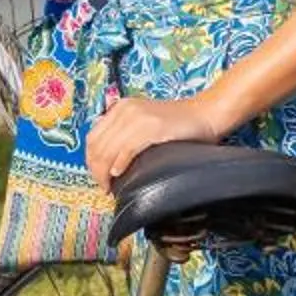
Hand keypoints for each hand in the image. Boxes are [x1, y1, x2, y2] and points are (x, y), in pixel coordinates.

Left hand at [86, 92, 227, 191]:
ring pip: (109, 149)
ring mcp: (138, 117)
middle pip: (97, 145)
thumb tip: (106, 165)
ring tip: (110, 186)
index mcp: (121, 108)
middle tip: (103, 187)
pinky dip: (119, 163)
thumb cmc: (178, 125)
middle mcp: (125, 109)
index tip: (97, 178)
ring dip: (105, 172)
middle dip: (96, 170)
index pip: (93, 137)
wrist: (205, 115)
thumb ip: (125, 136)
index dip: (90, 161)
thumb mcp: (144, 124)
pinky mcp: (152, 127)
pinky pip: (127, 148)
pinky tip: (118, 174)